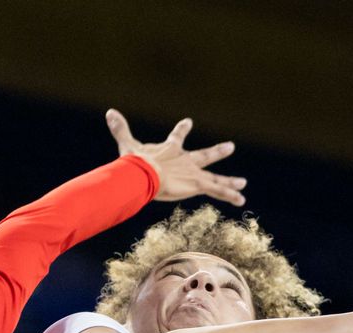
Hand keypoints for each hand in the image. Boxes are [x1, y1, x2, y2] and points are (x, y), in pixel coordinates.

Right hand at [105, 109, 245, 205]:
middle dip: (217, 152)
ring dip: (229, 181)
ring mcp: (194, 173)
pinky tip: (242, 200)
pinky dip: (229, 195)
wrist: (147, 173)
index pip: (177, 136)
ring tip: (242, 184)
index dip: (182, 129)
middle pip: (205, 155)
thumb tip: (109, 112)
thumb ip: (120, 129)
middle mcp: (186, 160)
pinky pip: (217, 191)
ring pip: (216, 178)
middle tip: (230, 146)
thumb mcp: (129, 145)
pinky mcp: (198, 184)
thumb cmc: (137, 161)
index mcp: (170, 150)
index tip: (188, 121)